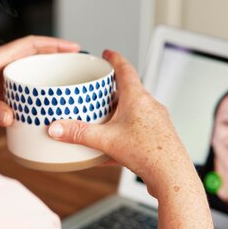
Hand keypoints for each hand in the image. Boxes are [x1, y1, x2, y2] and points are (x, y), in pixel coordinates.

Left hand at [0, 36, 79, 127]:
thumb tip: (12, 118)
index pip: (30, 45)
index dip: (53, 44)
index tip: (74, 47)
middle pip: (32, 57)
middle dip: (55, 59)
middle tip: (76, 67)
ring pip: (25, 73)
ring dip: (43, 77)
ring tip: (63, 85)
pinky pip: (15, 90)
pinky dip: (28, 94)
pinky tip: (38, 105)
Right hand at [47, 50, 195, 197]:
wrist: (172, 175)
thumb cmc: (146, 152)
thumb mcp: (106, 140)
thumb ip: (78, 133)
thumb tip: (55, 128)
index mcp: (137, 97)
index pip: (125, 69)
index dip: (114, 59)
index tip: (107, 53)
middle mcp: (150, 105)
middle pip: (129, 91)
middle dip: (112, 91)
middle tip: (97, 93)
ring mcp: (157, 121)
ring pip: (134, 111)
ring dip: (119, 113)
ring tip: (103, 121)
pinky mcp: (159, 137)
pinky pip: (139, 130)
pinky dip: (125, 134)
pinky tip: (112, 151)